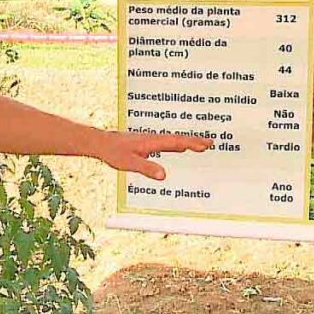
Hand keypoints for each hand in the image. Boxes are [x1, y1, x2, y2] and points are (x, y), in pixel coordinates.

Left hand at [93, 131, 212, 179]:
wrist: (102, 143)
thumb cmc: (114, 152)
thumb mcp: (129, 163)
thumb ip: (146, 168)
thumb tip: (163, 175)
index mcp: (151, 141)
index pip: (175, 142)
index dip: (191, 143)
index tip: (205, 145)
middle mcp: (153, 138)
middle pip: (178, 139)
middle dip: (195, 141)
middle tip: (211, 143)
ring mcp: (151, 140)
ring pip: (174, 140)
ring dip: (188, 142)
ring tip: (202, 145)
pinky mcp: (147, 143)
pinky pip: (167, 143)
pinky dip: (178, 144)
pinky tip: (181, 148)